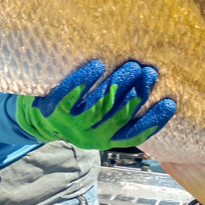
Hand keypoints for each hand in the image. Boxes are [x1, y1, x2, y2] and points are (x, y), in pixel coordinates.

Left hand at [14, 60, 175, 149]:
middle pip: (119, 115)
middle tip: (148, 72)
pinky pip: (70, 95)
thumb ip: (120, 110)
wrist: (35, 119)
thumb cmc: (76, 114)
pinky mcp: (53, 110)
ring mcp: (70, 125)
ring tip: (131, 66)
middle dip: (137, 93)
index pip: (134, 135)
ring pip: (99, 105)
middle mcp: (90, 137)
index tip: (169, 102)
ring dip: (117, 84)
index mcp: (105, 140)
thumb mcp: (100, 120)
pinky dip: (84, 80)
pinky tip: (98, 65)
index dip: (153, 121)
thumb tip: (151, 86)